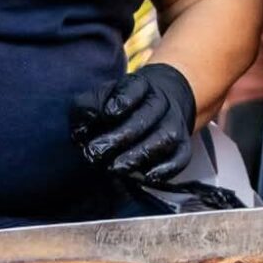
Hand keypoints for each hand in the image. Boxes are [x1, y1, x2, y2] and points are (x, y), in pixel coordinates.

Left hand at [71, 62, 197, 183]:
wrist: (157, 106)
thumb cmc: (119, 106)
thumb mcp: (100, 98)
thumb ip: (86, 109)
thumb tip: (79, 131)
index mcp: (140, 85)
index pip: (135, 87)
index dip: (123, 100)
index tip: (108, 113)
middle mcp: (160, 102)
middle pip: (147, 116)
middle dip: (122, 136)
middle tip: (97, 151)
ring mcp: (174, 124)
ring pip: (165, 138)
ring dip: (141, 154)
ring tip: (115, 168)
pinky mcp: (183, 146)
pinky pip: (181, 158)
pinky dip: (166, 169)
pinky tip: (147, 177)